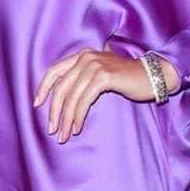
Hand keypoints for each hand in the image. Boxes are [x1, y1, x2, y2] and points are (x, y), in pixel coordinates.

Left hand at [32, 45, 181, 143]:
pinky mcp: (104, 76)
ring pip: (71, 97)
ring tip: (63, 134)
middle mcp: (85, 57)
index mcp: (80, 55)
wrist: (153, 75)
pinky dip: (78, 116)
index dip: (43, 88)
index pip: (53, 71)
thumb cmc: (125, 79)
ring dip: (66, 119)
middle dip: (54, 111)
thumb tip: (61, 101)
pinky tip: (77, 127)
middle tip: (52, 129)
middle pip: (60, 87)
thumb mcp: (99, 74)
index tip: (36, 105)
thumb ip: (81, 80)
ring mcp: (94, 65)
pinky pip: (84, 100)